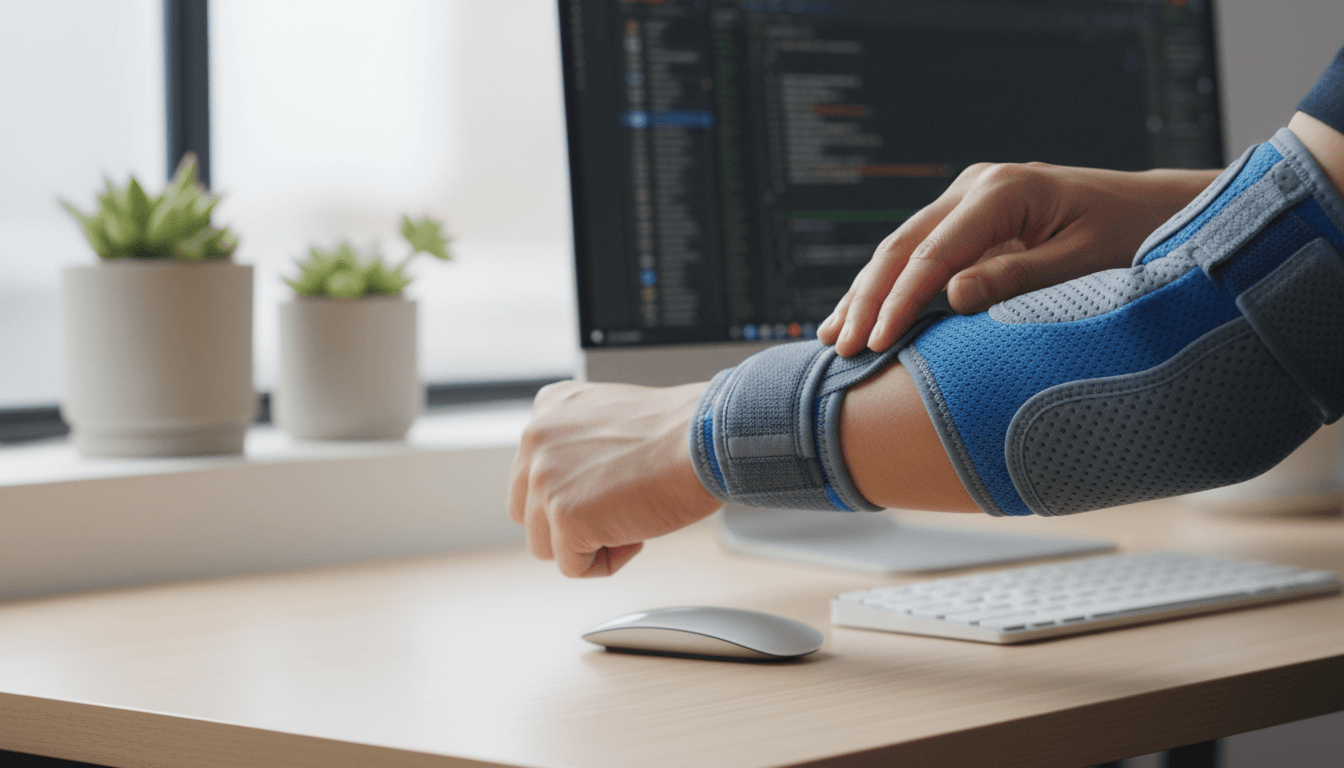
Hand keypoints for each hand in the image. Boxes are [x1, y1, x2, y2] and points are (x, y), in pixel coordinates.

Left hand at [508, 380, 721, 576]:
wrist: (706, 440)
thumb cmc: (680, 433)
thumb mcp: (611, 421)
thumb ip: (579, 448)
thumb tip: (574, 490)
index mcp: (547, 408)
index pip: (532, 475)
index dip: (574, 494)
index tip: (613, 487)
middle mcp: (535, 439)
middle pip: (529, 512)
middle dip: (570, 523)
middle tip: (618, 511)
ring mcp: (545, 479)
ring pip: (545, 544)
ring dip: (588, 543)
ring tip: (632, 520)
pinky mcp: (565, 517)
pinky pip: (572, 567)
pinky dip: (606, 562)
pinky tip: (637, 535)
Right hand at [817, 163, 1219, 356]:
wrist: (1154, 208)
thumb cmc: (1128, 236)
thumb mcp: (1081, 261)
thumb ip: (1016, 277)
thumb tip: (951, 297)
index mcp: (1003, 191)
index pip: (933, 253)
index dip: (899, 301)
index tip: (875, 344)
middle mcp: (976, 187)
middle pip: (902, 246)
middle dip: (868, 300)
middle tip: (841, 348)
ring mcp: (968, 198)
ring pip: (900, 248)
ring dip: (866, 293)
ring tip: (832, 337)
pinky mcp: (968, 217)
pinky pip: (918, 253)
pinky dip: (888, 285)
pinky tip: (860, 313)